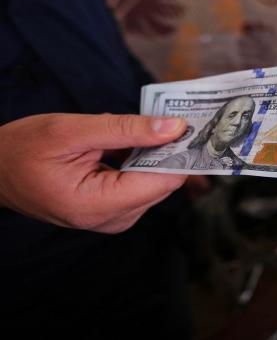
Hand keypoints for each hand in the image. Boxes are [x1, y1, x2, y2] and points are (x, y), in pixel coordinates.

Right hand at [0, 113, 187, 232]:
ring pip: (155, 183)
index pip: (163, 181)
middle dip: (167, 151)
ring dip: (152, 155)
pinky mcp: (113, 212)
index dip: (180, 151)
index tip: (190, 124)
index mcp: (97, 206)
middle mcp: (111, 220)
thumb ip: (126, 129)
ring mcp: (113, 219)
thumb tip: (174, 128)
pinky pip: (141, 184)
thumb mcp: (72, 130)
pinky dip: (140, 162)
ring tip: (133, 131)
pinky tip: (125, 145)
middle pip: (163, 183)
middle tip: (168, 119)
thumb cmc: (23, 149)